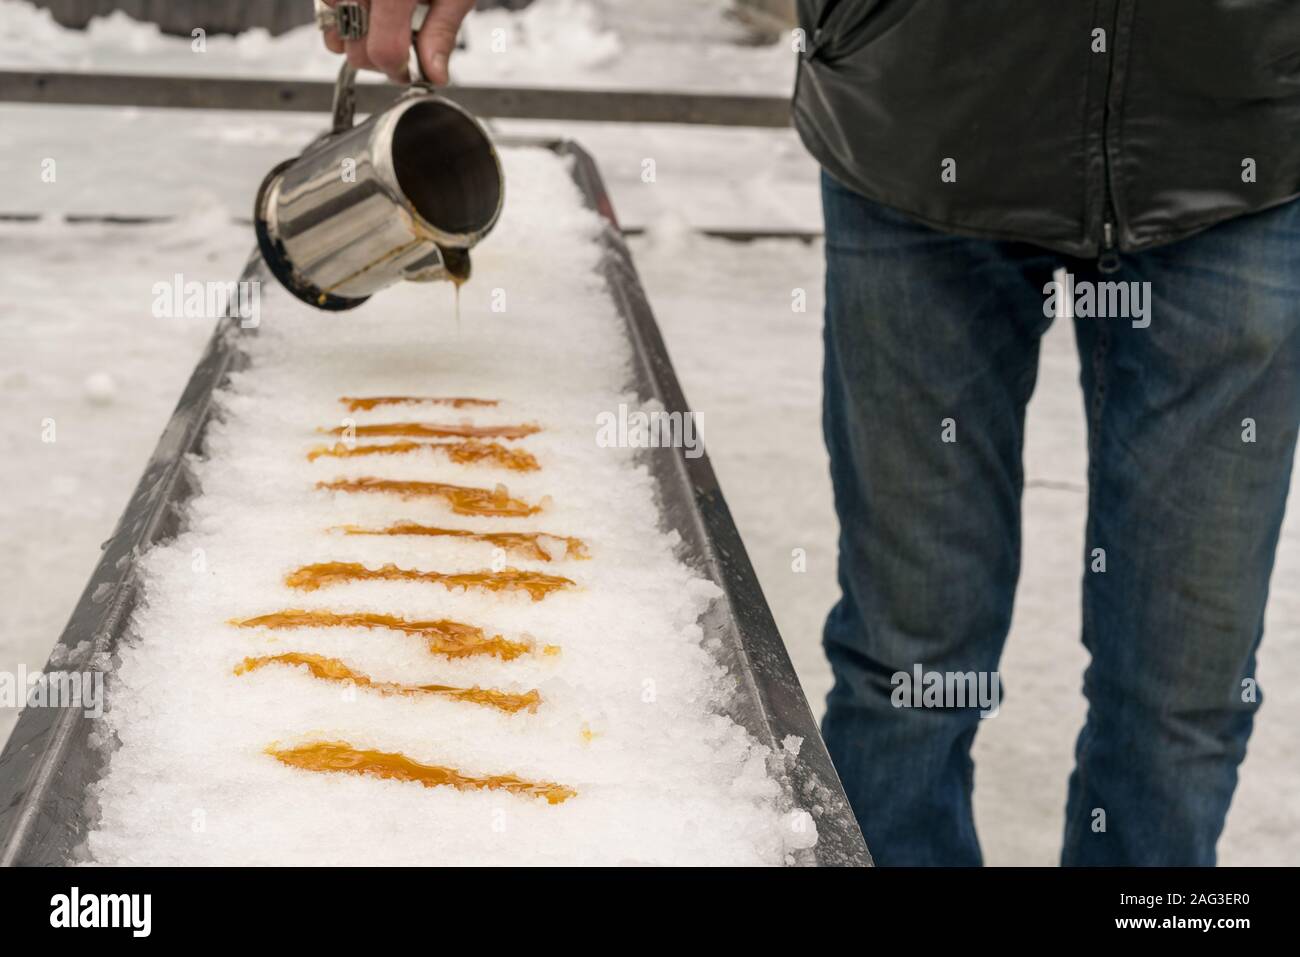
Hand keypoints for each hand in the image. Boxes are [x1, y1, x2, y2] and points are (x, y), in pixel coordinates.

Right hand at [320, 0, 476, 85]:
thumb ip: (443, 31)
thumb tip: (434, 75)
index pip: (385, 51)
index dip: (401, 71)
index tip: (413, 71)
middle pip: (356, 50)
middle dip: (381, 62)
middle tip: (404, 49)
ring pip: (333, 33)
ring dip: (356, 41)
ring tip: (384, 27)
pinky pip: (324, 11)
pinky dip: (341, 19)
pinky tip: (366, 13)